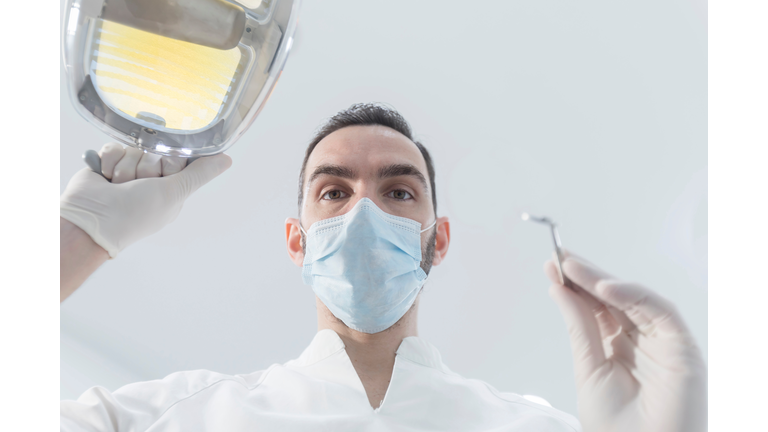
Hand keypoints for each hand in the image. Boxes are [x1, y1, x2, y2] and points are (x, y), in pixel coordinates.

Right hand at [60, 143, 231, 257]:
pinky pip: (115, 145)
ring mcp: (130, 169)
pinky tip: (106, 176)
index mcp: (172, 188)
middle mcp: (152, 178)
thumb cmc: (134, 214)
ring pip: (135, 146)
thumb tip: (227, 160)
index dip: (169, 162)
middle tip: (137, 185)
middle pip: (157, 149)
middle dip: (145, 166)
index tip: (163, 175)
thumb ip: (199, 174)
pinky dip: (109, 160)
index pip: (179, 156)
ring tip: (118, 185)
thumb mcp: (174, 194)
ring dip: (125, 166)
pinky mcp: (109, 162)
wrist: (89, 219)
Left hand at [545, 251, 706, 431]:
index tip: (551, 264)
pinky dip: (632, 294)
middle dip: (585, 275)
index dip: (574, 284)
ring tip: (572, 266)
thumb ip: (579, 326)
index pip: (594, 306)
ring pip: (633, 298)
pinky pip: (658, 310)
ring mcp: (661, 340)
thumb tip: (559, 288)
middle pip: (612, 298)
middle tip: (560, 257)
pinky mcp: (682, 345)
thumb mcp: (588, 368)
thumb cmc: (616, 426)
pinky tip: (603, 287)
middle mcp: (639, 339)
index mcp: (614, 346)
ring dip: (601, 280)